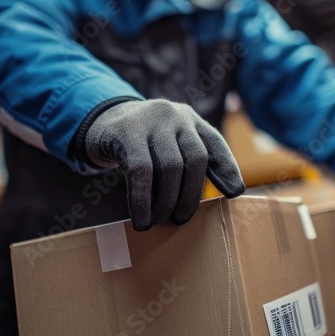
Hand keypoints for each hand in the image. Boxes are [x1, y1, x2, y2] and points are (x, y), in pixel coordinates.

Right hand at [85, 99, 245, 230]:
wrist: (100, 123)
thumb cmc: (142, 145)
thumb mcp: (169, 144)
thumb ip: (190, 161)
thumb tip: (226, 193)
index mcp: (190, 119)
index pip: (215, 143)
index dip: (228, 168)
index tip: (234, 193)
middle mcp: (174, 115)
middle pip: (195, 159)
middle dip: (191, 196)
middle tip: (180, 219)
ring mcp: (150, 120)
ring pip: (170, 167)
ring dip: (166, 201)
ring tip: (160, 220)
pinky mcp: (125, 131)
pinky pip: (140, 172)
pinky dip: (142, 201)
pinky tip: (141, 219)